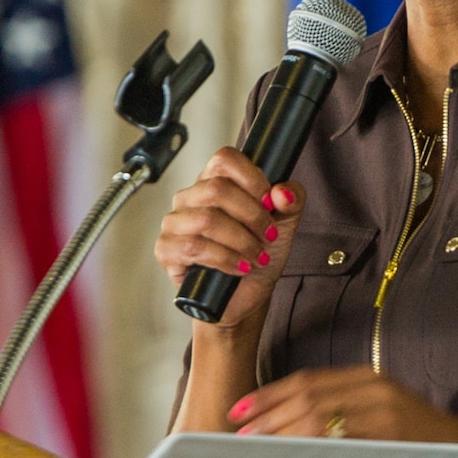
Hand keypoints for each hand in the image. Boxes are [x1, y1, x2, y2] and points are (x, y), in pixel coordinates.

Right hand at [154, 150, 303, 331]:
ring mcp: (174, 223)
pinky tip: (239, 267)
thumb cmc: (256, 257)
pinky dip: (225, 259)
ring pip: (207, 219)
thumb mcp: (284, 225)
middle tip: (268, 235)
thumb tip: (283, 192)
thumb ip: (291, 201)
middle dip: (252, 215)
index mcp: (213, 182)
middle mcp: (190, 198)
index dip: (252, 177)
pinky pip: (194, 247)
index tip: (270, 201)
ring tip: (256, 256)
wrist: (244, 298)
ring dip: (241, 240)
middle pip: (216, 189)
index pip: (224, 159)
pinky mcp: (166, 250)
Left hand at [228, 366, 457, 439]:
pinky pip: (341, 440)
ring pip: (318, 416)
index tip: (239, 409)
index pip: (306, 380)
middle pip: (306, 396)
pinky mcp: (391, 435)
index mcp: (366, 377)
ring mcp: (383, 411)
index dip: (268, 394)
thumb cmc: (416, 437)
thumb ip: (341, 409)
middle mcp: (373, 387)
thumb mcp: (380, 410)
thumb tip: (287, 425)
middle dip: (267, 415)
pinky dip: (310, 449)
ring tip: (256, 447)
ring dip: (281, 432)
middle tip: (239, 432)